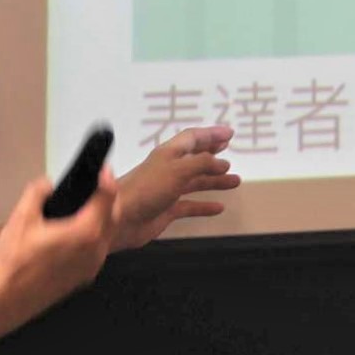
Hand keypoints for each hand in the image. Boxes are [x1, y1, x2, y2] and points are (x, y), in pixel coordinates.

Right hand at [0, 170, 117, 338]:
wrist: (6, 302)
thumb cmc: (15, 258)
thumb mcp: (22, 217)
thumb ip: (37, 192)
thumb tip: (48, 184)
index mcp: (86, 232)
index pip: (107, 198)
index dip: (106, 179)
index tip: (100, 168)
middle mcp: (97, 250)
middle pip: (113, 217)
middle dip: (109, 198)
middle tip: (97, 184)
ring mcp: (92, 267)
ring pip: (107, 236)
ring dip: (103, 218)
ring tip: (87, 205)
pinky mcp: (83, 279)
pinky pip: (97, 251)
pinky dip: (95, 236)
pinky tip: (76, 232)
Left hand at [110, 126, 241, 250]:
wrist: (120, 219)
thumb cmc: (145, 189)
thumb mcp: (178, 170)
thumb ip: (202, 164)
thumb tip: (222, 162)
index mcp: (169, 154)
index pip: (193, 138)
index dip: (211, 134)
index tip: (229, 134)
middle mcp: (169, 169)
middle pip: (194, 158)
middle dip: (212, 153)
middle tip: (228, 148)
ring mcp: (167, 190)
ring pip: (195, 182)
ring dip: (214, 181)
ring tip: (234, 181)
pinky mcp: (166, 210)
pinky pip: (189, 206)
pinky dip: (204, 206)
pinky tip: (218, 208)